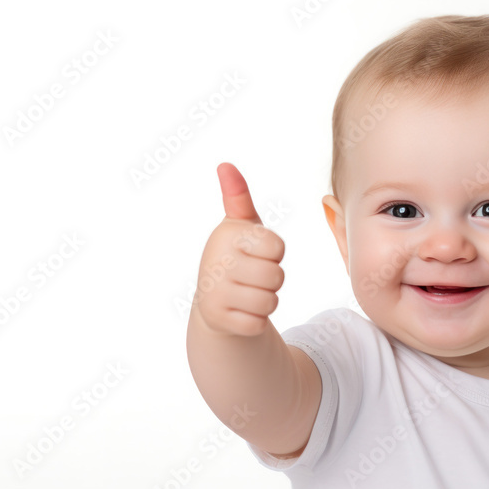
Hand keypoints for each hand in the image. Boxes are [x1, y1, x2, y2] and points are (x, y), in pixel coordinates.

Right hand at [194, 162, 285, 336]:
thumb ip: (238, 198)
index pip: (276, 247)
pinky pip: (258, 323)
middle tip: (253, 276)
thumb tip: (225, 165)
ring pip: (269, 301)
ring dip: (266, 301)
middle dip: (272, 279)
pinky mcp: (218, 320)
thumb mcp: (240, 227)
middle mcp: (217, 262)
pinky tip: (241, 311)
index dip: (275, 253)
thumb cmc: (236, 256)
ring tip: (248, 292)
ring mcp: (215, 292)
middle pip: (276, 276)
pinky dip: (256, 320)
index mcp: (227, 236)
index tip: (258, 252)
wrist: (212, 300)